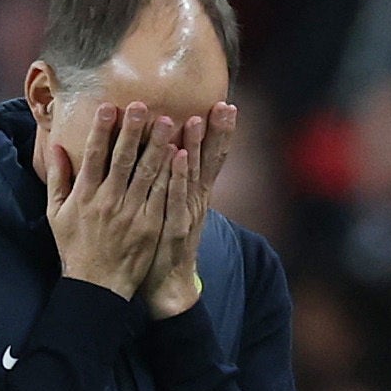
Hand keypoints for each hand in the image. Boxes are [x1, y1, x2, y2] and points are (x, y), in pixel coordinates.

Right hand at [47, 101, 176, 299]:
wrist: (98, 285)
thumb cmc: (75, 246)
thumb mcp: (56, 213)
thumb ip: (58, 178)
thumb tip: (55, 146)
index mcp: (84, 195)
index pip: (93, 156)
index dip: (101, 130)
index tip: (108, 107)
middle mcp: (108, 202)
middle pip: (123, 160)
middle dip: (133, 131)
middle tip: (143, 106)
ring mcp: (131, 214)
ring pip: (147, 174)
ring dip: (158, 147)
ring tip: (168, 122)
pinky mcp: (150, 225)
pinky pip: (162, 196)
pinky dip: (171, 175)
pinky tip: (180, 155)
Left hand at [143, 101, 236, 318]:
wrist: (167, 285)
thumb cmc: (164, 244)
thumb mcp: (174, 210)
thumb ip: (175, 183)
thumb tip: (171, 155)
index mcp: (196, 195)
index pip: (212, 158)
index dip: (220, 133)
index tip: (226, 104)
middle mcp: (197, 201)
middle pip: (210, 162)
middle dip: (218, 133)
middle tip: (224, 105)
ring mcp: (188, 214)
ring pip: (194, 175)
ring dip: (197, 147)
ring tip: (198, 119)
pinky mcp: (176, 228)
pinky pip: (176, 197)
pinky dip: (179, 176)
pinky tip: (180, 156)